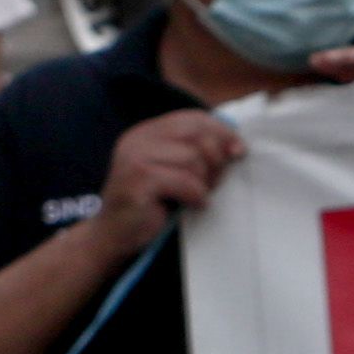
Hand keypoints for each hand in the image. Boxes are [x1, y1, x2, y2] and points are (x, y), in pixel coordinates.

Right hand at [92, 107, 243, 255]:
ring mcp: (135, 159)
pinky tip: (191, 205)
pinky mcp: (138, 181)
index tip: (239, 151)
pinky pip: (187, 183)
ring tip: (196, 196)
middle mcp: (137, 140)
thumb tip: (237, 147)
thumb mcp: (176, 170)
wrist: (114, 235)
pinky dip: (197, 196)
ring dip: (205, 182)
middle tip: (212, 183)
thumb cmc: (153, 203)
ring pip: (194, 160)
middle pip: (197, 135)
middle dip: (216, 160)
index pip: (192, 118)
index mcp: (146, 132)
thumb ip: (198, 152)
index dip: (222, 132)